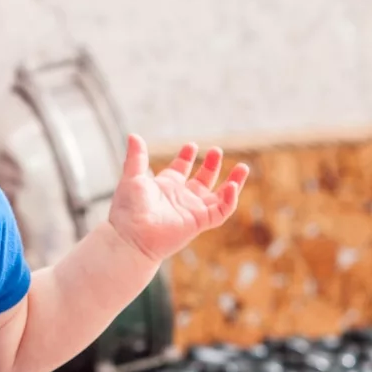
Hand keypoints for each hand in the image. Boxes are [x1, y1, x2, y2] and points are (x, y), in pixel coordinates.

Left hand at [107, 135, 247, 262]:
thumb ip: (137, 157)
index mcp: (164, 187)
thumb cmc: (128, 209)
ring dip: (232, 182)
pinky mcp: (199, 222)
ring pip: (219, 196)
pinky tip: (232, 186)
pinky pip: (221, 211)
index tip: (191, 146)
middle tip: (217, 151)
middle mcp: (180, 198)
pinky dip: (230, 199)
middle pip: (202, 180)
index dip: (186, 157)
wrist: (131, 236)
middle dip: (211, 166)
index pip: (180, 170)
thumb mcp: (132, 177)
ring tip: (243, 167)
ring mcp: (191, 210)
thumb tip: (133, 136)